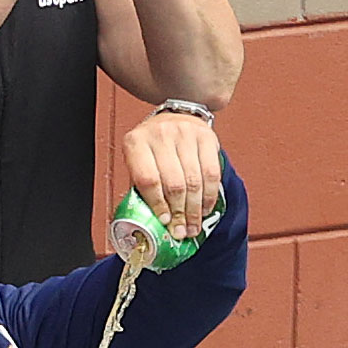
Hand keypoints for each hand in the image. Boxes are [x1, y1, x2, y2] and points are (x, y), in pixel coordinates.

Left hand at [121, 112, 220, 240]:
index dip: (158, 205)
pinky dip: (209, 197)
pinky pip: (212, 173)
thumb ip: (142, 188)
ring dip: (195, 210)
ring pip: (194, 181)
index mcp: (136, 142)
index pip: (148, 180)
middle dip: (179, 213)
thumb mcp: (139, 161)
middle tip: (181, 232)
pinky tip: (205, 209)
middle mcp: (160, 134)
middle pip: (174, 183)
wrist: (175, 116)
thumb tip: (151, 224)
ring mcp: (185, 133)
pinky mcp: (206, 137)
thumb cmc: (154, 147)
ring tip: (193, 227)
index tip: (165, 222)